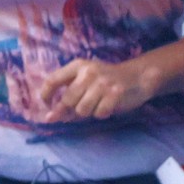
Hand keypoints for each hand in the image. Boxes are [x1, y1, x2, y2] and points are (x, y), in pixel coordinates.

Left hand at [39, 55, 154, 119]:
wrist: (137, 77)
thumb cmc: (106, 81)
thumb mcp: (86, 79)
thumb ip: (70, 93)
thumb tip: (51, 117)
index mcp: (78, 65)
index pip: (52, 80)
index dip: (46, 96)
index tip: (47, 107)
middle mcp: (88, 72)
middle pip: (67, 100)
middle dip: (69, 111)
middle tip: (77, 112)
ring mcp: (102, 83)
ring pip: (82, 110)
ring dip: (88, 113)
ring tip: (96, 105)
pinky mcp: (115, 93)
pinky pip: (99, 113)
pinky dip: (101, 114)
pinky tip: (108, 106)